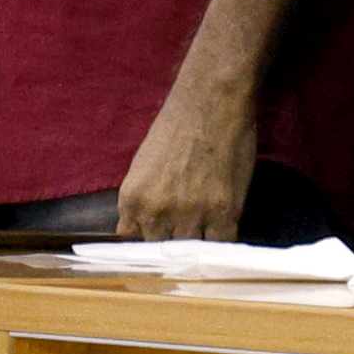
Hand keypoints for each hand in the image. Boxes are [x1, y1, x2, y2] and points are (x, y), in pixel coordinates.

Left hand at [116, 70, 263, 240]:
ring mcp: (190, 215)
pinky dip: (221, 239)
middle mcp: (156, 211)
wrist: (211, 103)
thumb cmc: (177, 127)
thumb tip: (130, 230)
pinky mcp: (223, 212)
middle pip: (162, 248)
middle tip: (185, 226)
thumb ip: (137, 201)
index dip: (149, 237)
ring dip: (198, 241)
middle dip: (172, 239)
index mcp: (132, 199)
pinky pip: (220, 244)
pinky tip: (222, 227)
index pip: (134, 239)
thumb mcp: (142, 164)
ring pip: (190, 250)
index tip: (161, 233)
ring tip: (205, 225)